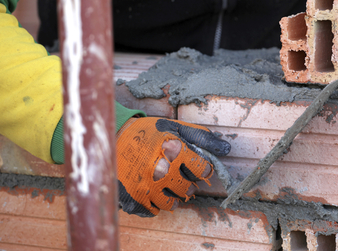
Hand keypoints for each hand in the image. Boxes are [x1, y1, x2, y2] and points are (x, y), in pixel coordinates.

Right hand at [116, 117, 230, 216]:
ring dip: (174, 195)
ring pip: (173, 204)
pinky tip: (152, 189)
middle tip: (178, 174)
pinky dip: (155, 202)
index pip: (202, 169)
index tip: (197, 166)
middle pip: (188, 188)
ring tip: (167, 183)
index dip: (202, 168)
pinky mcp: (133, 200)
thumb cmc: (147, 132)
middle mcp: (160, 171)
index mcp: (173, 150)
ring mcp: (145, 188)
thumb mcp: (174, 127)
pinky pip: (154, 210)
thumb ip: (201, 138)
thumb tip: (226, 148)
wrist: (110, 139)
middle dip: (187, 182)